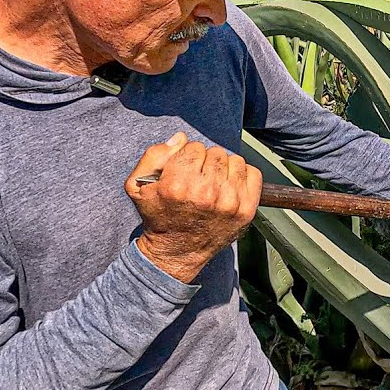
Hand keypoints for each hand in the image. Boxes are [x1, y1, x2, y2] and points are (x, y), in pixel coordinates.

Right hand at [124, 132, 261, 282]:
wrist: (176, 251)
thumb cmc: (159, 216)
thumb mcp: (137, 185)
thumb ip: (154, 155)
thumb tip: (182, 139)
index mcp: (177, 185)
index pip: (194, 147)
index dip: (187, 157)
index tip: (184, 171)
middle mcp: (205, 193)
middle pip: (215, 152)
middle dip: (206, 162)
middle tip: (198, 180)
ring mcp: (229, 202)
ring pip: (235, 160)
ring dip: (225, 168)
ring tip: (213, 184)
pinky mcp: (246, 210)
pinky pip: (253, 173)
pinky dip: (243, 176)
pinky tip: (229, 188)